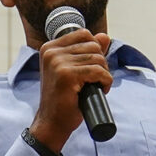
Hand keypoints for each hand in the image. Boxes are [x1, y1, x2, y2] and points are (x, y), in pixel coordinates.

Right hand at [30, 30, 112, 151]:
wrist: (52, 122)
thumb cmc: (64, 98)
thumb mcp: (74, 70)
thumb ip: (88, 51)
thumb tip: (104, 36)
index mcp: (49, 48)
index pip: (84, 34)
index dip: (94, 50)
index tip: (87, 68)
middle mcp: (51, 52)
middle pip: (93, 45)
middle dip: (100, 63)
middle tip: (92, 80)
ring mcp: (57, 62)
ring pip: (98, 58)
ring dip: (103, 74)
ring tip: (93, 87)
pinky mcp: (66, 75)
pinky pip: (99, 71)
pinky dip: (105, 82)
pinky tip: (98, 90)